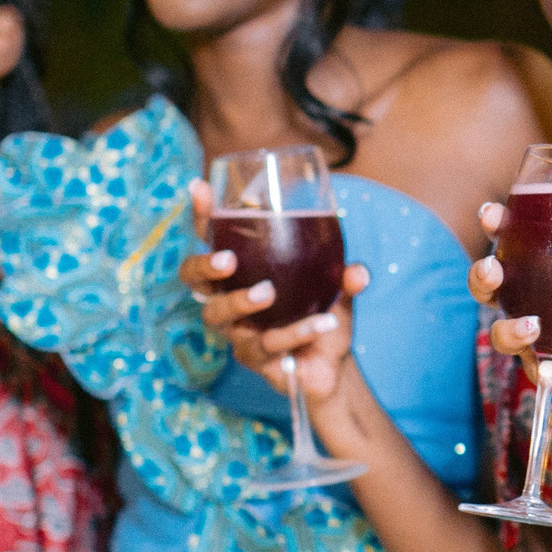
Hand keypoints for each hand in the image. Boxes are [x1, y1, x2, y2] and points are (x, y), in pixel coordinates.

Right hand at [185, 180, 361, 407]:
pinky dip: (296, 332)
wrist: (333, 365)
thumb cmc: (320, 313)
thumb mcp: (337, 288)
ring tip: (267, 293)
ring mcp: (238, 330)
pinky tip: (322, 324)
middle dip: (203, 265)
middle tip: (227, 260)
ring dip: (239, 301)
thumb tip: (357, 270)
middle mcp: (229, 298)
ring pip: (216, 316)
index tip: (199, 186)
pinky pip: (265, 345)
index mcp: (242, 271)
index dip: (202, 214)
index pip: (213, 238)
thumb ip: (344, 274)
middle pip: (193, 279)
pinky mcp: (255, 359)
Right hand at [469, 202, 551, 423]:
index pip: (514, 247)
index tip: (492, 214)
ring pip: (503, 337)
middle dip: (482, 277)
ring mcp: (538, 343)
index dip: (498, 229)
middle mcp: (535, 307)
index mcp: (551, 277)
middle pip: (490, 291)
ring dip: (512, 329)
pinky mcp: (551, 376)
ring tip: (534, 325)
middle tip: (492, 269)